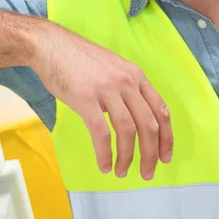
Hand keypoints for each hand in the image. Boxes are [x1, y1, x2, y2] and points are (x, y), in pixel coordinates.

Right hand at [32, 24, 172, 180]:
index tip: (165, 156)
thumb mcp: (113, 68)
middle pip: (148, 124)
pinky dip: (106, 154)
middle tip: (148, 173)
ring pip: (128, 131)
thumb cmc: (79, 59)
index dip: (166, 137)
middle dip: (151, 153)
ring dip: (128, 157)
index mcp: (136, 76)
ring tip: (123, 172)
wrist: (51, 46)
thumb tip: (136, 117)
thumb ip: (127, 88)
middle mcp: (127, 82)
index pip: (160, 110)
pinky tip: (105, 165)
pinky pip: (102, 134)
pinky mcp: (86, 99)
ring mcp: (107, 90)